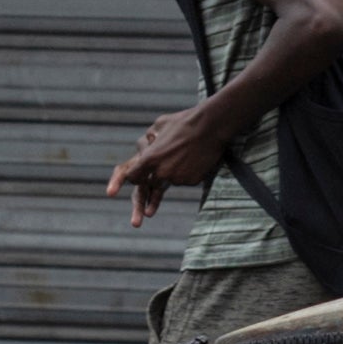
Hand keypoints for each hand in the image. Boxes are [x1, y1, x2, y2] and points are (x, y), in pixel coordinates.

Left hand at [107, 106, 229, 224]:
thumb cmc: (183, 122)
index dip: (131, 178)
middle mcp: (161, 172)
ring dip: (172, 173)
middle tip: (136, 221)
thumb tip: (146, 143)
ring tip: (184, 155)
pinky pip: (184, 180)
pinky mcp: (191, 181)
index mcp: (150, 158)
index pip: (132, 176)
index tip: (132, 180)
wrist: (211, 127)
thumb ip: (149, 138)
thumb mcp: (160, 125)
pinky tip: (195, 159)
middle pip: (148, 186)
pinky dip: (187, 172)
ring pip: (169, 181)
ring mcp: (177, 178)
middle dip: (143, 200)